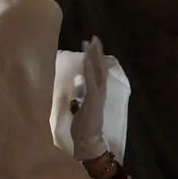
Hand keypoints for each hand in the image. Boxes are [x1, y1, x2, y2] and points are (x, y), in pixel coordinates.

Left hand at [71, 36, 108, 160]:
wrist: (89, 140)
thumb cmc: (83, 126)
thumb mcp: (81, 106)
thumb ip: (81, 93)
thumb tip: (77, 80)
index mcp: (97, 93)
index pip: (97, 72)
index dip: (95, 58)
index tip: (92, 45)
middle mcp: (100, 92)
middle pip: (99, 68)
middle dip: (96, 53)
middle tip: (94, 38)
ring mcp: (97, 95)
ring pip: (96, 72)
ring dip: (93, 57)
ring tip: (90, 44)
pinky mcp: (93, 100)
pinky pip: (91, 82)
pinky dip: (88, 71)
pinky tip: (86, 61)